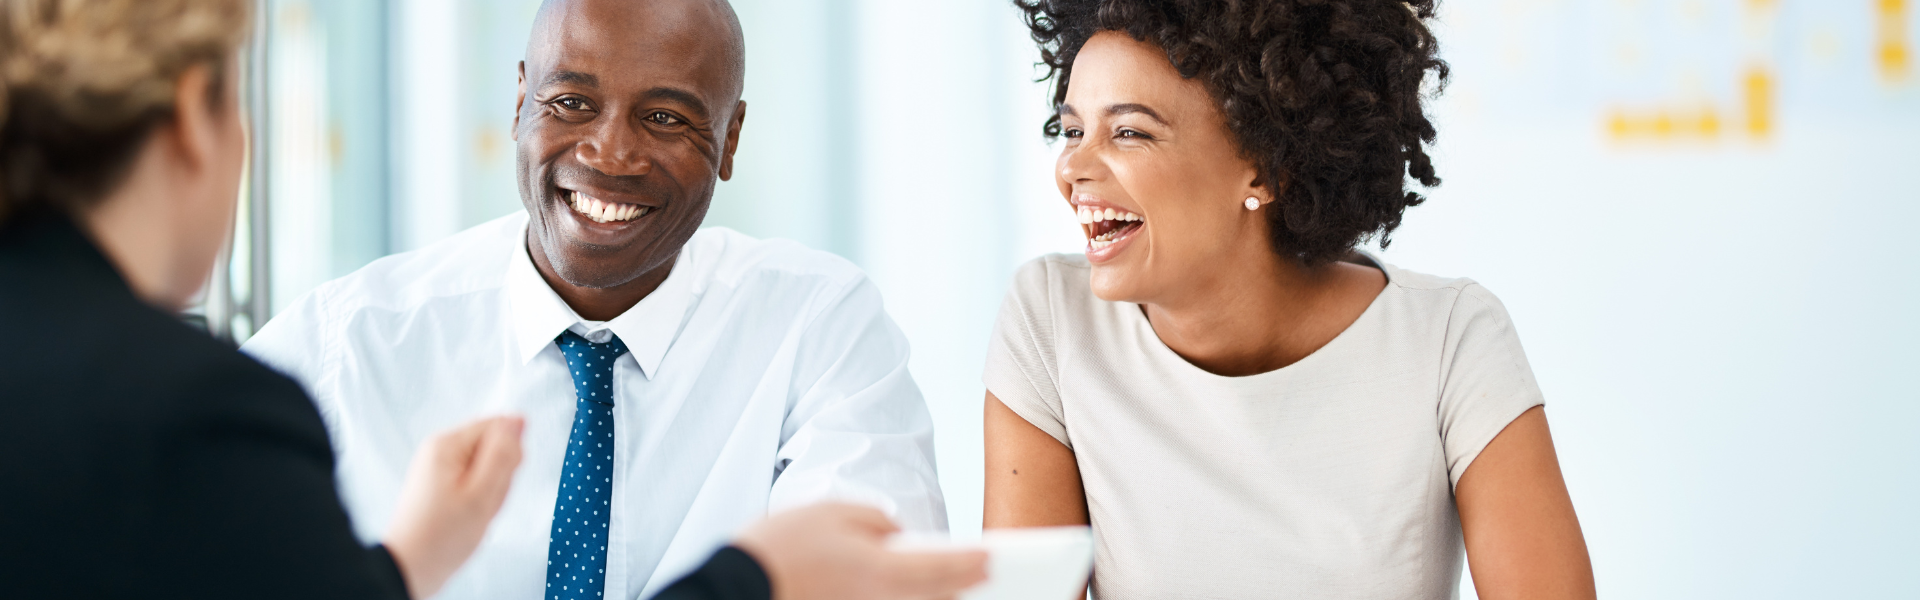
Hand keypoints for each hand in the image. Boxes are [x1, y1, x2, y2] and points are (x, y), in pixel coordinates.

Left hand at [383, 415, 524, 598]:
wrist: (411, 569)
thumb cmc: (441, 537)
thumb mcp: (482, 494)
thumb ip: (503, 455)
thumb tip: (518, 422)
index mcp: (448, 445)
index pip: (499, 427)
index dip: (509, 456)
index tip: (497, 482)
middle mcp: (440, 450)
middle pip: (493, 448)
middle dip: (499, 478)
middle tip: (483, 502)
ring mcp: (439, 468)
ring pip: (487, 468)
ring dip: (491, 492)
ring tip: (474, 513)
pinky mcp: (441, 484)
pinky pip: (475, 483)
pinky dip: (479, 500)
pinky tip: (469, 516)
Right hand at [733, 503, 987, 599]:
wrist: (739, 587)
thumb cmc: (780, 548)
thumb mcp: (832, 512)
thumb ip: (876, 520)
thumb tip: (897, 535)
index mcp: (880, 570)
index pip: (941, 567)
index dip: (970, 562)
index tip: (991, 558)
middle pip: (934, 597)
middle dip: (960, 584)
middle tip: (985, 574)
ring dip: (936, 598)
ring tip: (955, 587)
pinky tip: (917, 595)